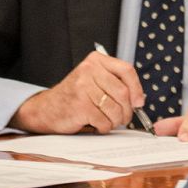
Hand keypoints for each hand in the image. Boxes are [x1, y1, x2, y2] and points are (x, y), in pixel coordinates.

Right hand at [13, 51, 143, 133]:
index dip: (137, 88)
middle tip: (124, 118)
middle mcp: (89, 70)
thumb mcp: (94, 80)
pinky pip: (104, 120)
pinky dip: (105, 127)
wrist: (47, 108)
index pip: (126, 70)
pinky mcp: (80, 105)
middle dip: (127, 110)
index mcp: (96, 60)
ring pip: (115, 108)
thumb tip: (139, 99)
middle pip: (123, 92)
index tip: (139, 102)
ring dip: (116, 120)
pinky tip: (98, 125)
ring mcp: (83, 87)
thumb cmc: (75, 96)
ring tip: (110, 121)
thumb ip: (115, 83)